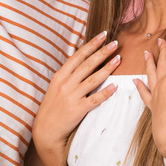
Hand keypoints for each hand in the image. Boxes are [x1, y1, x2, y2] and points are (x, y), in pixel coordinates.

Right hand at [32, 31, 120, 165]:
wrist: (46, 129)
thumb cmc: (53, 107)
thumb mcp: (56, 87)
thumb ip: (68, 74)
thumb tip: (83, 61)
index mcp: (60, 76)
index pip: (78, 56)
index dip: (91, 45)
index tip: (103, 35)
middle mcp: (66, 83)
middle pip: (87, 64)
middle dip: (102, 52)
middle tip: (115, 43)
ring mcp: (72, 96)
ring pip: (93, 79)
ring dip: (107, 68)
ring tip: (119, 59)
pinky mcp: (78, 109)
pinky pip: (94, 99)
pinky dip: (105, 92)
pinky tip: (115, 86)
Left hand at [134, 25, 165, 157]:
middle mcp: (162, 83)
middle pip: (163, 62)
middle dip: (164, 50)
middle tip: (162, 39)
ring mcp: (155, 94)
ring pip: (151, 73)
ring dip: (149, 62)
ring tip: (146, 53)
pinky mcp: (152, 105)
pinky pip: (144, 92)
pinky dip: (140, 85)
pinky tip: (135, 81)